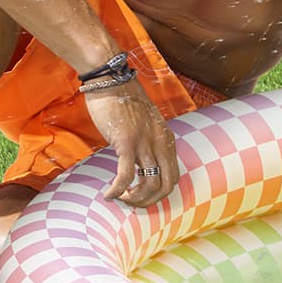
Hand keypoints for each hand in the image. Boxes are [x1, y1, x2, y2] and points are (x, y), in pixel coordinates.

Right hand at [84, 83, 178, 205]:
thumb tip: (139, 162)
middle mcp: (160, 143)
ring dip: (135, 199)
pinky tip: (108, 194)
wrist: (111, 80)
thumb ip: (147, 141)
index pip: (173, 176)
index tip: (142, 195)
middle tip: (132, 202)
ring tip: (121, 199)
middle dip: (150, 201)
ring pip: (149, 184)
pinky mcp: (126, 142)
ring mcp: (145, 143)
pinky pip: (125, 176)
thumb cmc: (123, 100)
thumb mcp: (145, 124)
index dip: (159, 192)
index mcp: (166, 140)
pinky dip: (118, 191)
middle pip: (166, 185)